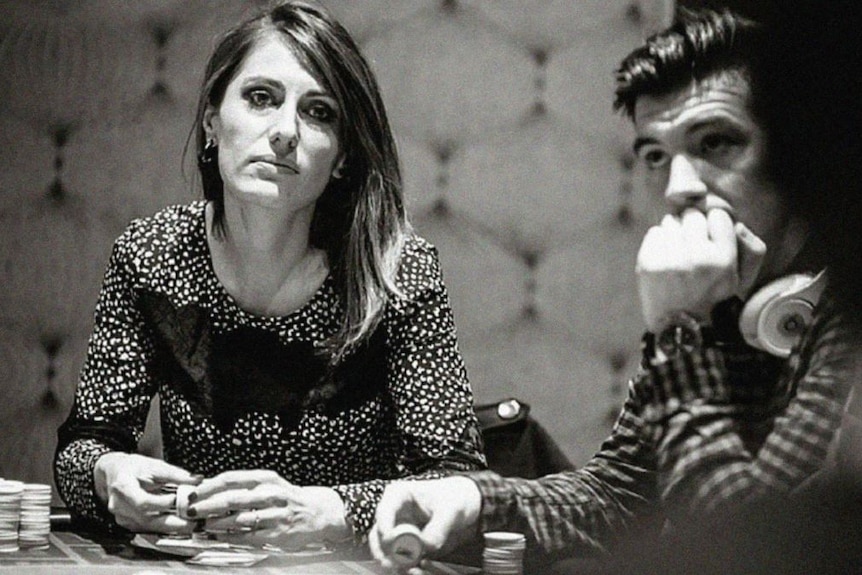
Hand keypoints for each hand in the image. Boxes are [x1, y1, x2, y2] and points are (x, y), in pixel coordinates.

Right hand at [94, 452, 200, 533]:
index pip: (142, 502)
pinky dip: (163, 529)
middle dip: (171, 524)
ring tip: (190, 526)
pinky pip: (146, 530)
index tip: (178, 501)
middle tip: (192, 523)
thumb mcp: (153, 465)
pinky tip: (179, 527)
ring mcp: (122, 518)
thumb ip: (175, 474)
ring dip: (169, 529)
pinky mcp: (128, 524)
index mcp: (123, 487)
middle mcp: (119, 506)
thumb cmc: (134, 467)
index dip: (161, 504)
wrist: (114, 473)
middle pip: (146, 520)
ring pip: (147, 528)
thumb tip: (198, 479)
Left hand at [186, 470, 348, 549]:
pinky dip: (232, 537)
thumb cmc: (288, 498)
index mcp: (266, 478)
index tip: (192, 492)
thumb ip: (244, 485)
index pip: (232, 478)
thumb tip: (210, 487)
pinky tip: (219, 538)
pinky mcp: (277, 533)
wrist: (318, 512)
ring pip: (240, 518)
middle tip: (190, 510)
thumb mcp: (270, 484)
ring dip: (217, 523)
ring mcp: (275, 514)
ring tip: (202, 525)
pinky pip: (249, 536)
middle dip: (208, 505)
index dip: (209, 486)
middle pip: (233, 498)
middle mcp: (271, 493)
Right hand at [369, 477, 480, 571]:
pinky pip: (401, 561)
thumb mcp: (452, 509)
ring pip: (386, 552)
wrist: (471, 506)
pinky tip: (416, 571)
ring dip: (394, 563)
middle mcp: (394, 515)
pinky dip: (406, 568)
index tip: (390, 543)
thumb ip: (438, 528)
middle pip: (378, 536)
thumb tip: (426, 546)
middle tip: (394, 565)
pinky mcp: (408, 548)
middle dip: (385, 552)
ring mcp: (399, 533)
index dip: (384, 528)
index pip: (383, 512)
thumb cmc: (457, 498)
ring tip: (409, 570)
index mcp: (398, 496)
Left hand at [636, 208, 765, 330]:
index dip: (715, 224)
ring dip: (675, 232)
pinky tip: (665, 257)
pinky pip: (654, 232)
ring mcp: (670, 261)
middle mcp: (697, 259)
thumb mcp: (743, 277)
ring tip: (678, 252)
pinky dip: (659, 241)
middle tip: (692, 243)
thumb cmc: (712, 295)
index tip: (711, 237)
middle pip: (693, 215)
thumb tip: (735, 222)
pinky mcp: (648, 263)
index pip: (719, 216)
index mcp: (723, 261)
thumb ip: (752, 247)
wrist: (678, 323)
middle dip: (693, 225)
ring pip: (671, 221)